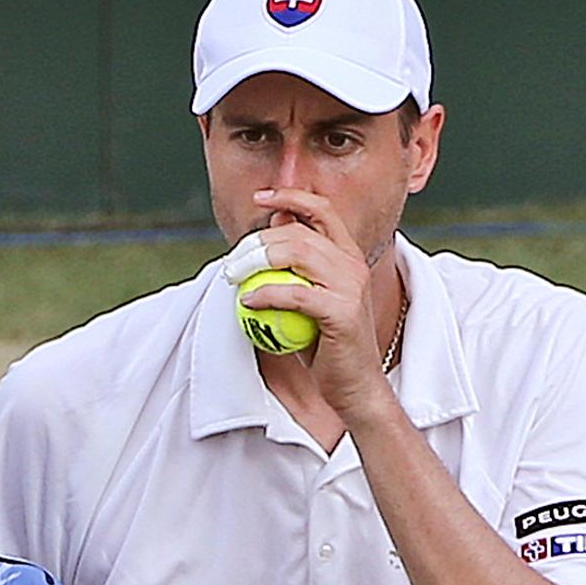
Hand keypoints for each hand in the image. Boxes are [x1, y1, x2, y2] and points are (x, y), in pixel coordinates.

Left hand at [230, 188, 397, 425]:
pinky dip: (266, 294)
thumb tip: (267, 236)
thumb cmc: (326, 348)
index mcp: (348, 256)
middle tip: (232, 262)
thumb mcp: (306, 303)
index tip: (260, 198)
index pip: (321, 210)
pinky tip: (247, 301)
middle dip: (258, 241)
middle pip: (298, 233)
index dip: (291, 197)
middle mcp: (353, 264)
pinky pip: (295, 294)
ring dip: (256, 262)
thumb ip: (293, 270)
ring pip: (297, 254)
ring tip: (234, 277)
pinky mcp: (342, 312)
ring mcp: (351, 286)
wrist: (354, 387)